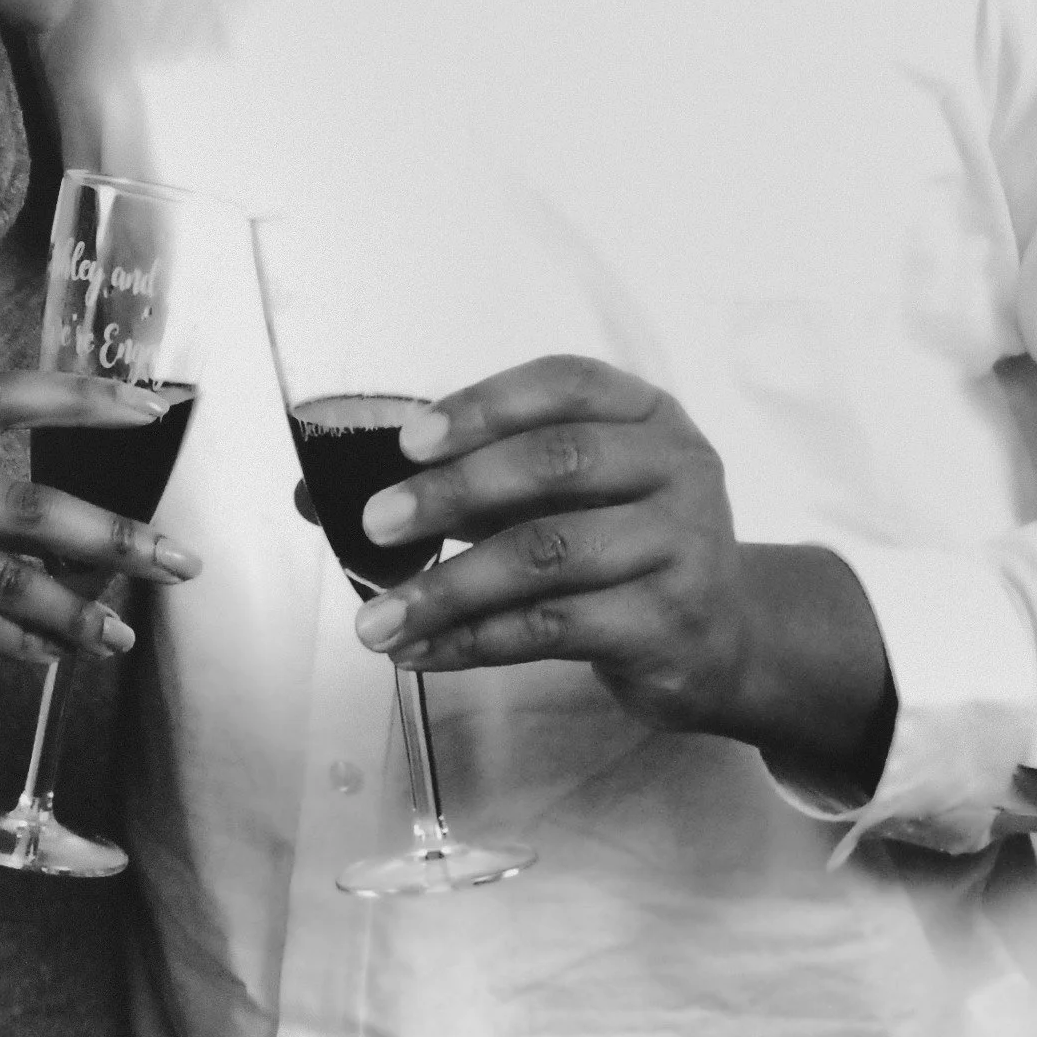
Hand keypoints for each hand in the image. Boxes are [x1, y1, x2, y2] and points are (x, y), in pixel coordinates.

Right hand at [0, 375, 199, 673]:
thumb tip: (99, 538)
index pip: (3, 396)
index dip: (78, 399)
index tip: (149, 409)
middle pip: (25, 508)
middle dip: (111, 536)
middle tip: (178, 560)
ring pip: (10, 582)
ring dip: (77, 613)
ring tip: (122, 635)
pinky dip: (28, 644)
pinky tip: (61, 652)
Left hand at [349, 358, 892, 791]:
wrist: (725, 637)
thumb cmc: (619, 546)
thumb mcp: (557, 496)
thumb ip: (457, 482)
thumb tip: (311, 498)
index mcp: (646, 413)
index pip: (565, 384)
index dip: (484, 406)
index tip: (409, 439)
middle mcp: (678, 467)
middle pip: (557, 464)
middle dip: (454, 492)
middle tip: (376, 523)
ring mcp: (682, 546)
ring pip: (547, 556)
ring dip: (448, 589)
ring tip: (375, 620)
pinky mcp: (669, 623)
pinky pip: (554, 627)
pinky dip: (474, 641)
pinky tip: (420, 652)